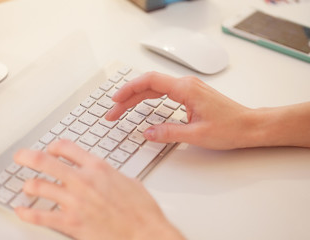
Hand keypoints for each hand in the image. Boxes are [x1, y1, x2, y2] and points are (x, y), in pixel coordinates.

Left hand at [14, 140, 184, 239]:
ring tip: (26, 186)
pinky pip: (40, 216)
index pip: (67, 147)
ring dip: (28, 185)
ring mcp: (75, 202)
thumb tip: (100, 173)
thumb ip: (108, 174)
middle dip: (27, 156)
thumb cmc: (141, 209)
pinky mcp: (71, 223)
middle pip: (45, 162)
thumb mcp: (127, 181)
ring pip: (39, 187)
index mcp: (98, 167)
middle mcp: (83, 181)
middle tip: (20, 156)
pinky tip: (21, 211)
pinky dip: (27, 213)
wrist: (145, 232)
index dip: (53, 146)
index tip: (50, 149)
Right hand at [106, 71, 254, 149]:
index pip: (149, 82)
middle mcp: (186, 85)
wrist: (250, 126)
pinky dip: (148, 98)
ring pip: (155, 88)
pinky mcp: (190, 95)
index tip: (115, 101)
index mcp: (185, 89)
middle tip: (113, 113)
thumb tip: (146, 133)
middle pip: (148, 85)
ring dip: (136, 98)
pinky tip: (142, 105)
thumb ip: (168, 133)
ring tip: (121, 109)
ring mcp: (188, 89)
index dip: (129, 90)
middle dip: (128, 98)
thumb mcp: (196, 135)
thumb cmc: (230, 128)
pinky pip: (163, 92)